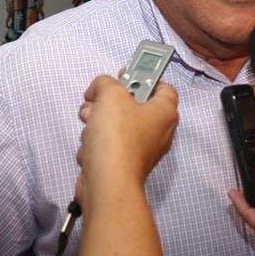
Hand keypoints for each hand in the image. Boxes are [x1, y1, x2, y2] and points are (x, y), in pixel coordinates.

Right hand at [74, 75, 177, 208]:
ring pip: (116, 125)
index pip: (162, 86)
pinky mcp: (124, 164)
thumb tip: (100, 86)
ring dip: (97, 121)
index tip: (124, 74)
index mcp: (165, 112)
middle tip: (97, 100)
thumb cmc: (117, 138)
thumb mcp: (110, 93)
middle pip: (132, 105)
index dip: (143, 76)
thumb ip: (105, 82)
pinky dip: (96, 143)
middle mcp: (158, 132)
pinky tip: (91, 146)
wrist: (107, 182)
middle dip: (108, 101)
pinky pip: (108, 145)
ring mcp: (141, 149)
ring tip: (89, 123)